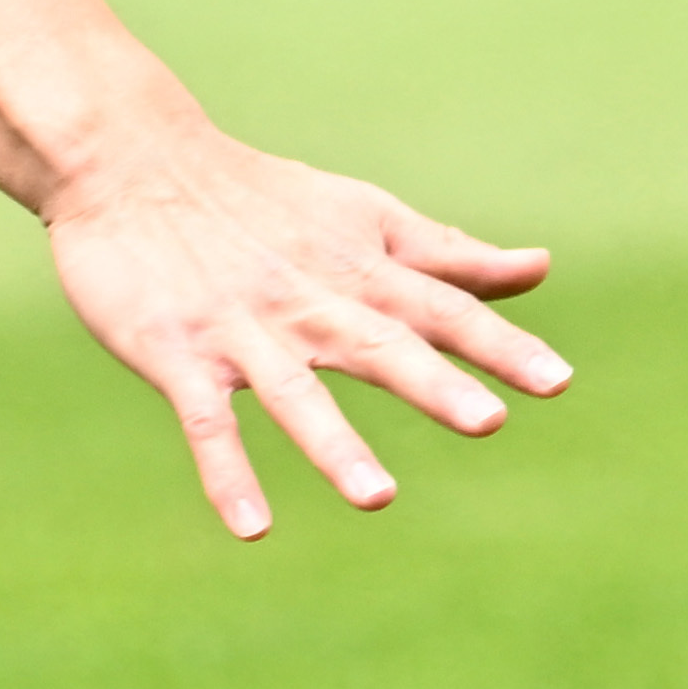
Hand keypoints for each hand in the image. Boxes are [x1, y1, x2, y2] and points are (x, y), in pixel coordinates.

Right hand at [39, 112, 569, 540]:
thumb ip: (447, 257)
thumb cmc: (260, 198)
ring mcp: (240, 328)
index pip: (439, 307)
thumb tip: (540, 269)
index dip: (498, 344)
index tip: (556, 382)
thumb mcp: (362, 218)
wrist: (131, 160)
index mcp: (357, 269)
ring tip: (378, 497)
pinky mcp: (176, 352)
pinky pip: (206, 421)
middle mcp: (308, 299)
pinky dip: (227, 471)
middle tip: (487, 421)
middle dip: (432, 384)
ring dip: (334, 443)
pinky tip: (253, 527)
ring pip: (294, 392)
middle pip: (378, 344)